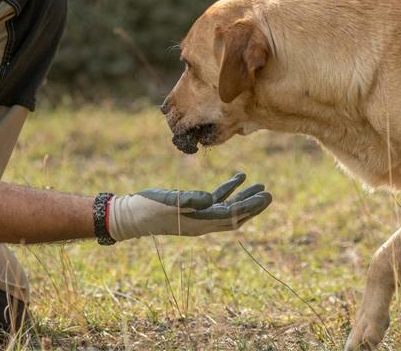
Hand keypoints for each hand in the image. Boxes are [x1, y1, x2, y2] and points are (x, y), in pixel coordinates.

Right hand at [107, 173, 271, 240]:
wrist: (131, 216)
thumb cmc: (147, 208)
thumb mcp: (168, 201)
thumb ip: (190, 200)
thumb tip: (211, 198)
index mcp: (200, 223)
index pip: (232, 216)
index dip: (250, 207)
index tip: (265, 197)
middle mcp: (204, 223)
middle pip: (236, 216)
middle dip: (253, 206)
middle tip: (269, 194)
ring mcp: (199, 216)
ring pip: (229, 208)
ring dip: (245, 198)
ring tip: (261, 186)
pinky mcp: (193, 208)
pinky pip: (217, 200)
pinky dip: (229, 190)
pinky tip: (239, 178)